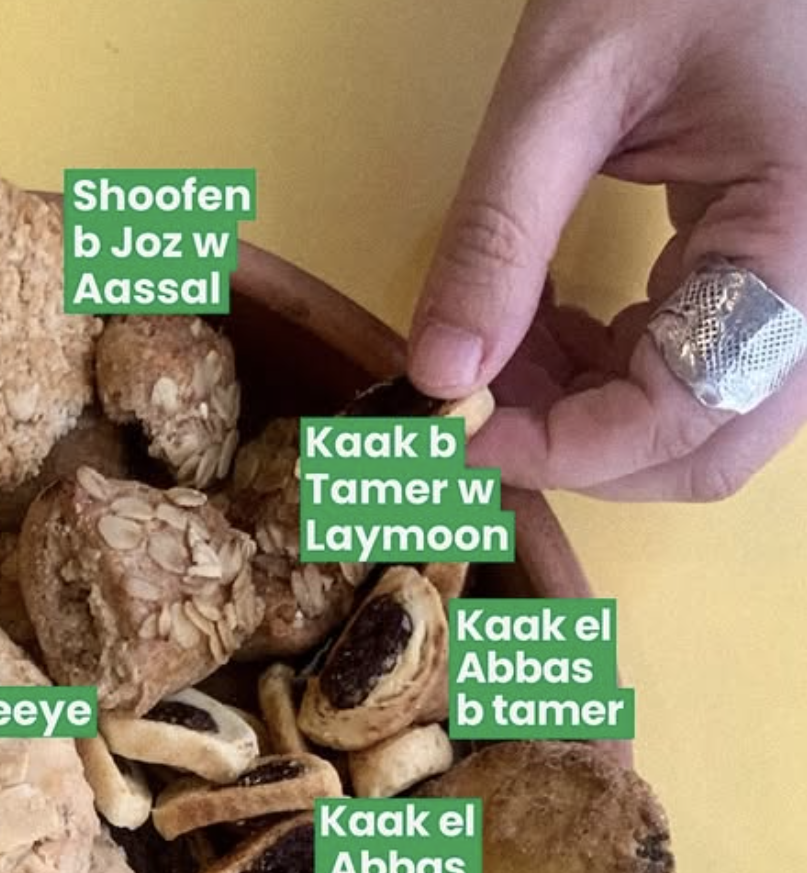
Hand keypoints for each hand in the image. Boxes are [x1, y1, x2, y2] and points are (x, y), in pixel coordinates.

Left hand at [407, 0, 806, 499]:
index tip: (461, 434)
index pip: (692, 409)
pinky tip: (534, 326)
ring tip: (489, 357)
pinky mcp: (764, 266)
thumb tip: (438, 371)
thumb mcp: (565, 86)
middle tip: (467, 416)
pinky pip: (691, 362)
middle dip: (578, 450)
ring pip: (697, 416)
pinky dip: (601, 371)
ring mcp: (798, 276)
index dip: (568, 448)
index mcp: (799, 233)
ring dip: (582, 415)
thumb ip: (498, 233)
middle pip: (707, 442)